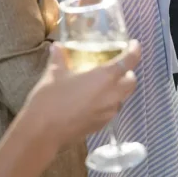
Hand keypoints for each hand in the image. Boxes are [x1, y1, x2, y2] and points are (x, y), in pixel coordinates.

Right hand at [20, 42, 140, 145]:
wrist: (43, 131)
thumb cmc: (50, 98)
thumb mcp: (54, 74)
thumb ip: (59, 58)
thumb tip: (57, 47)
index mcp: (104, 77)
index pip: (129, 61)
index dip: (134, 51)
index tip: (134, 45)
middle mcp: (112, 94)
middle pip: (131, 82)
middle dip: (129, 73)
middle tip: (118, 66)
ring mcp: (108, 112)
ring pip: (123, 97)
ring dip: (120, 89)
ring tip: (105, 84)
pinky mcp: (102, 125)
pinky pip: (112, 110)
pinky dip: (109, 102)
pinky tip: (94, 100)